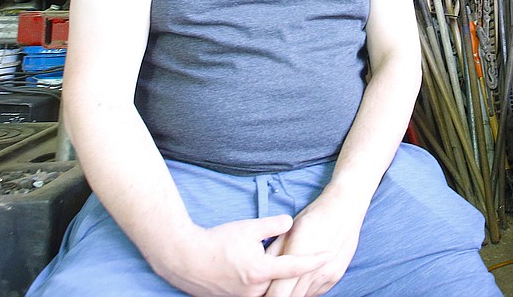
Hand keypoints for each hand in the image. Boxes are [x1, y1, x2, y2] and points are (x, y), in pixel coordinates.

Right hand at [151, 215, 323, 296]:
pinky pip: (256, 293)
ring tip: (286, 268)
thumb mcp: (248, 228)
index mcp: (261, 271)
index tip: (328, 255)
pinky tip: (262, 274)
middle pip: (283, 283)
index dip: (314, 260)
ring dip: (278, 280)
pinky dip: (264, 285)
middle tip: (310, 258)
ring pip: (269, 290)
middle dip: (295, 273)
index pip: (295, 266)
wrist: (185, 258)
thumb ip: (273, 225)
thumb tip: (290, 222)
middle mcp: (255, 290)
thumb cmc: (218, 241)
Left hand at [264, 186, 367, 296]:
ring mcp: (326, 276)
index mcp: (297, 258)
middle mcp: (313, 271)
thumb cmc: (314, 216)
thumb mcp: (290, 231)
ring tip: (288, 283)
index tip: (263, 292)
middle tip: (274, 287)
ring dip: (294, 293)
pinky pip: (316, 292)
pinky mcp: (335, 276)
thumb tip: (261, 270)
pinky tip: (303, 279)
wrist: (345, 208)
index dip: (269, 296)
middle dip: (280, 295)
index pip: (278, 294)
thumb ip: (274, 253)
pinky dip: (307, 290)